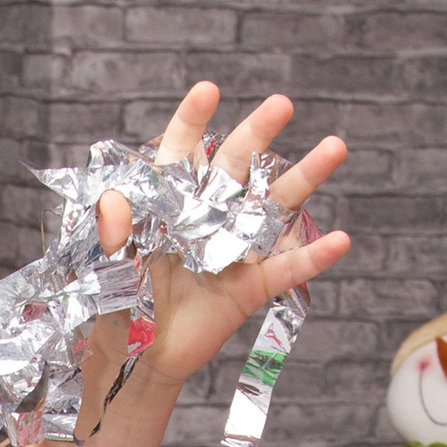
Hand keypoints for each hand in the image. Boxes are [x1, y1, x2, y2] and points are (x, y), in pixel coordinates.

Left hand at [106, 84, 349, 383]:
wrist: (136, 356)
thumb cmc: (117, 303)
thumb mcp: (107, 267)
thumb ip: (111, 235)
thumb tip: (112, 201)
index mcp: (169, 201)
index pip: (181, 152)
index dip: (193, 120)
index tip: (208, 90)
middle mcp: (208, 214)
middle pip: (238, 165)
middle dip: (259, 132)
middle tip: (282, 104)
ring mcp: (234, 247)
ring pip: (274, 205)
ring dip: (306, 176)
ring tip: (335, 147)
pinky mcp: (251, 286)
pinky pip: (286, 269)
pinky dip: (313, 257)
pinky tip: (340, 241)